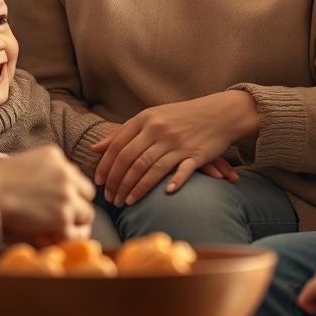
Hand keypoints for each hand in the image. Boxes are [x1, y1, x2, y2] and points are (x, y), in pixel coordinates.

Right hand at [0, 145, 94, 245]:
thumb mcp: (21, 164)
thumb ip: (39, 173)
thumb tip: (44, 193)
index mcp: (54, 155)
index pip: (72, 175)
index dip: (67, 190)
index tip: (59, 201)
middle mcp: (66, 172)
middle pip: (85, 192)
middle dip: (76, 205)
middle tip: (66, 218)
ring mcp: (67, 195)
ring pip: (86, 212)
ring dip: (76, 222)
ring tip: (64, 232)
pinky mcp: (63, 217)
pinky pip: (77, 232)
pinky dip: (71, 239)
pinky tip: (60, 241)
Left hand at [91, 91, 257, 205]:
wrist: (220, 113)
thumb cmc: (181, 117)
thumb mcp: (152, 117)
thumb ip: (124, 133)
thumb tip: (96, 149)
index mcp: (146, 118)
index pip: (119, 145)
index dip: (106, 166)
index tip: (99, 183)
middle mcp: (159, 129)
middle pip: (131, 160)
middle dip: (118, 182)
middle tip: (111, 198)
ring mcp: (177, 142)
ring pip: (149, 168)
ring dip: (135, 189)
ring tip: (126, 203)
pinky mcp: (195, 154)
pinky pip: (180, 171)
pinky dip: (171, 183)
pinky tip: (162, 194)